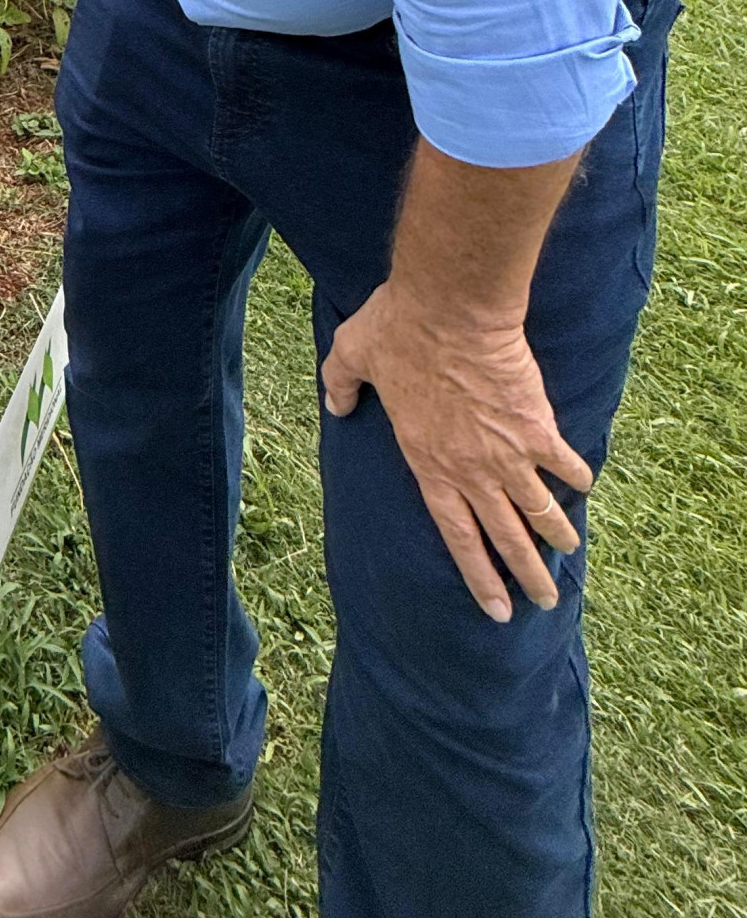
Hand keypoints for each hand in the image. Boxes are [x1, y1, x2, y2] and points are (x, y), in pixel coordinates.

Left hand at [321, 280, 593, 619]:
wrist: (449, 308)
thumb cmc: (397, 329)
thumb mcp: (351, 355)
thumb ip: (340, 385)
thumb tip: (336, 405)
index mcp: (428, 463)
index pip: (456, 535)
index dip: (478, 575)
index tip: (496, 609)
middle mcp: (471, 470)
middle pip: (505, 536)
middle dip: (527, 575)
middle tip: (545, 603)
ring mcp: (508, 452)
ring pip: (539, 508)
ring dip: (556, 533)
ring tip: (568, 553)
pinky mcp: (537, 425)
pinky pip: (563, 461)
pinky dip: (575, 475)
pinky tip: (583, 485)